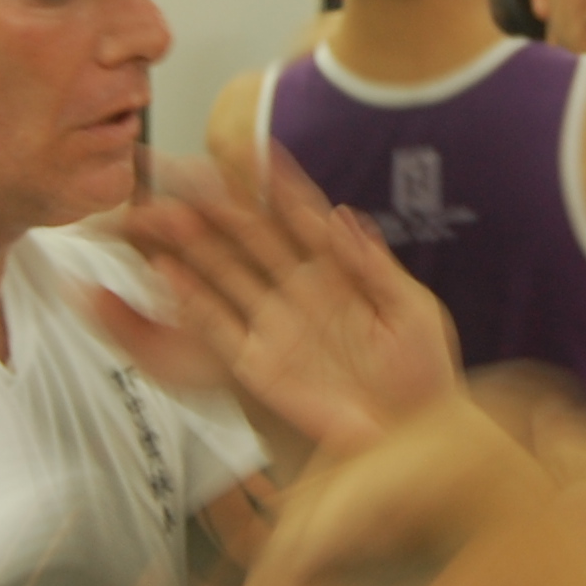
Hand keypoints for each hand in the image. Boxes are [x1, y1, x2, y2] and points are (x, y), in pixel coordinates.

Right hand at [99, 152, 458, 455]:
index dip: (274, 183)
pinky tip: (167, 271)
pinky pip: (217, 326)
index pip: (298, 215)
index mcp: (338, 271)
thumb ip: (375, 263)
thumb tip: (343, 215)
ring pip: (225, 272)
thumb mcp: (410, 311)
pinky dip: (190, 300)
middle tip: (181, 169)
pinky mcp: (259, 364)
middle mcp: (299, 291)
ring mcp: (276, 325)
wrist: (415, 436)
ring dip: (194, 243)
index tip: (247, 148)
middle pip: (250, 235)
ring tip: (162, 211)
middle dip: (216, 203)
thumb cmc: (423, 374)